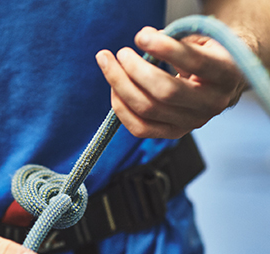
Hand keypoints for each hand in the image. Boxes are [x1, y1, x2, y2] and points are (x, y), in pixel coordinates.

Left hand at [96, 26, 246, 138]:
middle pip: (165, 92)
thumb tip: (143, 38)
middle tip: (120, 53)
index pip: (194, 62)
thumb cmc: (208, 55)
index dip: (164, 49)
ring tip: (108, 64)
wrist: (222, 83)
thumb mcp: (201, 40)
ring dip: (120, 86)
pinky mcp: (173, 134)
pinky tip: (114, 89)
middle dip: (134, 70)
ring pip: (148, 110)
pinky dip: (121, 109)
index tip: (140, 37)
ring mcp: (191, 123)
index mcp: (226, 74)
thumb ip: (175, 38)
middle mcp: (211, 104)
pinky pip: (140, 128)